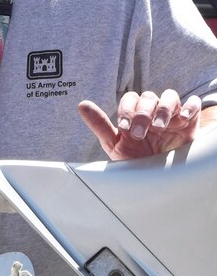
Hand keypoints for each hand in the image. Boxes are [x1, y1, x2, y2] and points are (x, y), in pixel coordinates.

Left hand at [78, 91, 201, 159]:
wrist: (158, 178)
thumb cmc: (135, 160)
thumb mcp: (115, 144)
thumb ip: (100, 125)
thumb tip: (81, 105)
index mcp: (134, 115)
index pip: (129, 99)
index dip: (126, 110)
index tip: (124, 128)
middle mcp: (152, 112)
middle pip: (147, 97)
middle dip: (142, 113)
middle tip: (140, 133)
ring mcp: (171, 115)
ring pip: (169, 96)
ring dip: (163, 109)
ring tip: (159, 127)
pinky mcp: (189, 121)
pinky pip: (192, 104)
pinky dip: (189, 107)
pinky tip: (182, 119)